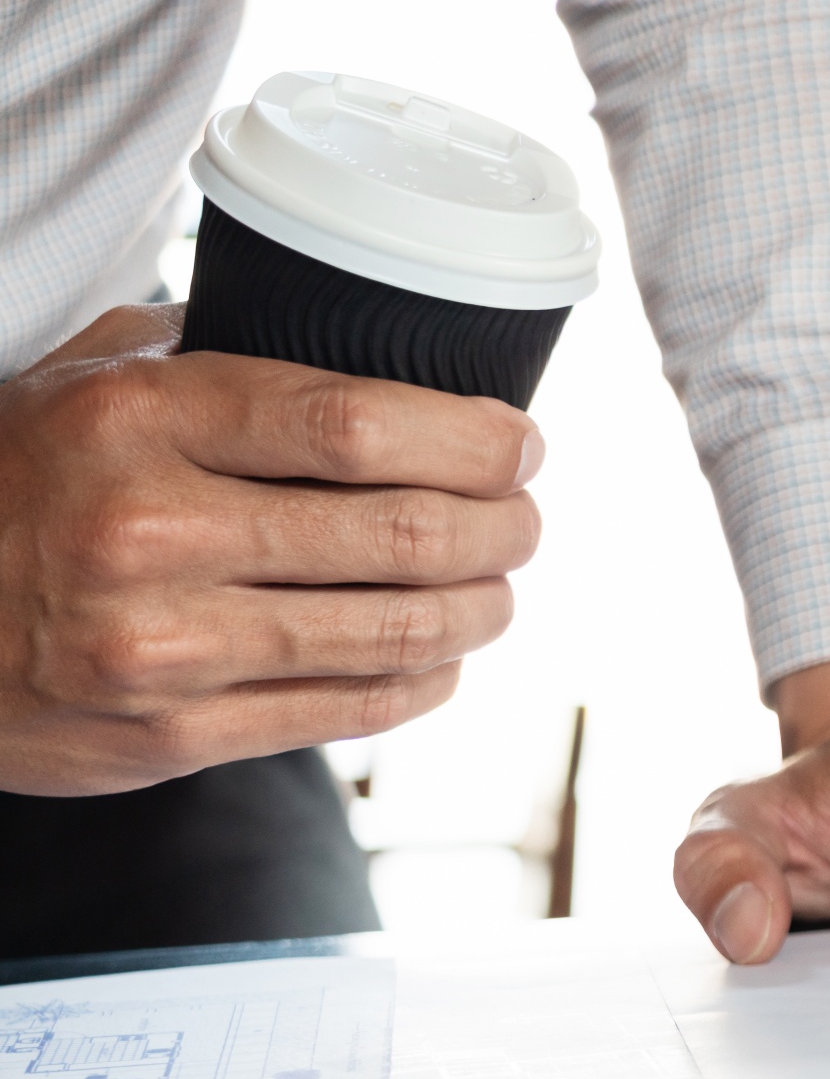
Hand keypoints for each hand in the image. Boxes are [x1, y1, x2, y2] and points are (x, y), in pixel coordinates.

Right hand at [0, 304, 542, 793]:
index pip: (356, 424)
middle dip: (505, 526)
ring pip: (400, 630)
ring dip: (483, 606)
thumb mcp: (79, 384)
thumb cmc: (9, 483)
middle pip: (406, 533)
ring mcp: (165, 647)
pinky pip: (353, 709)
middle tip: (528, 517)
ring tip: (501, 584)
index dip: (472, 439)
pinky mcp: (174, 736)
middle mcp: (152, 533)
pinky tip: (444, 655)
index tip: (521, 444)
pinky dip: (426, 678)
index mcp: (135, 420)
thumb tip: (363, 342)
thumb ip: (207, 357)